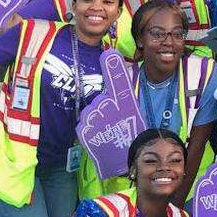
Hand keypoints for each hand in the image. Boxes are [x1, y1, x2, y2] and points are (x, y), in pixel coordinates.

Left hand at [77, 50, 145, 180]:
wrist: (125, 162)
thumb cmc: (131, 137)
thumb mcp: (132, 113)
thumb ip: (121, 93)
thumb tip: (112, 69)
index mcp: (124, 102)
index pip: (118, 80)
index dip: (113, 67)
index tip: (110, 55)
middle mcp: (109, 107)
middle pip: (100, 100)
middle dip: (104, 109)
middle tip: (114, 123)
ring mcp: (95, 119)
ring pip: (91, 113)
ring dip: (97, 120)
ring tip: (108, 132)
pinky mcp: (84, 131)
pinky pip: (84, 125)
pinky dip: (90, 131)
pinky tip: (100, 137)